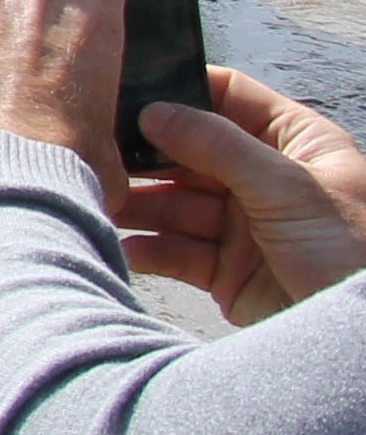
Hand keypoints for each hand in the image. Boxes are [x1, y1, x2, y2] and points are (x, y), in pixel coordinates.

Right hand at [116, 69, 365, 323]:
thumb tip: (153, 111)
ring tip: (98, 203)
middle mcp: (265, 180)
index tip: (128, 92)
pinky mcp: (227, 271)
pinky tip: (124, 246)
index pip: (229, 98)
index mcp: (295, 144)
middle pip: (190, 153)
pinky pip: (176, 252)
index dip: (181, 92)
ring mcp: (244, 226)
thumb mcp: (289, 188)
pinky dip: (148, 250)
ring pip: (175, 204)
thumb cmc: (352, 254)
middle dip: (145, 156)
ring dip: (138, 204)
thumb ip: (218, 146)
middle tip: (95, 153)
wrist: (357, 342)